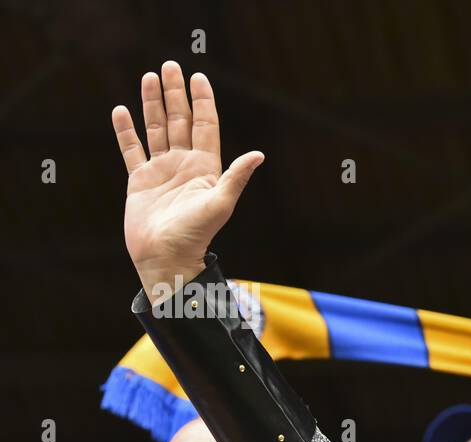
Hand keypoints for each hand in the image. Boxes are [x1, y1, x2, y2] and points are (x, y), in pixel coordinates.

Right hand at [112, 61, 263, 302]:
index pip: (205, 126)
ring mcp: (161, 171)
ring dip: (152, 104)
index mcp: (205, 168)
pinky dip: (126, 131)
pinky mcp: (140, 181)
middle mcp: (184, 165)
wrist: (166, 257)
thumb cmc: (196, 235)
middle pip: (180, 121)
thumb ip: (236, 177)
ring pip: (157, 129)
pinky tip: (122, 111)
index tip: (199, 77)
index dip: (202, 101)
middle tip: (170, 66)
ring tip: (149, 78)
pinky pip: (131, 149)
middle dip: (175, 94)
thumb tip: (259, 155)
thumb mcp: (219, 204)